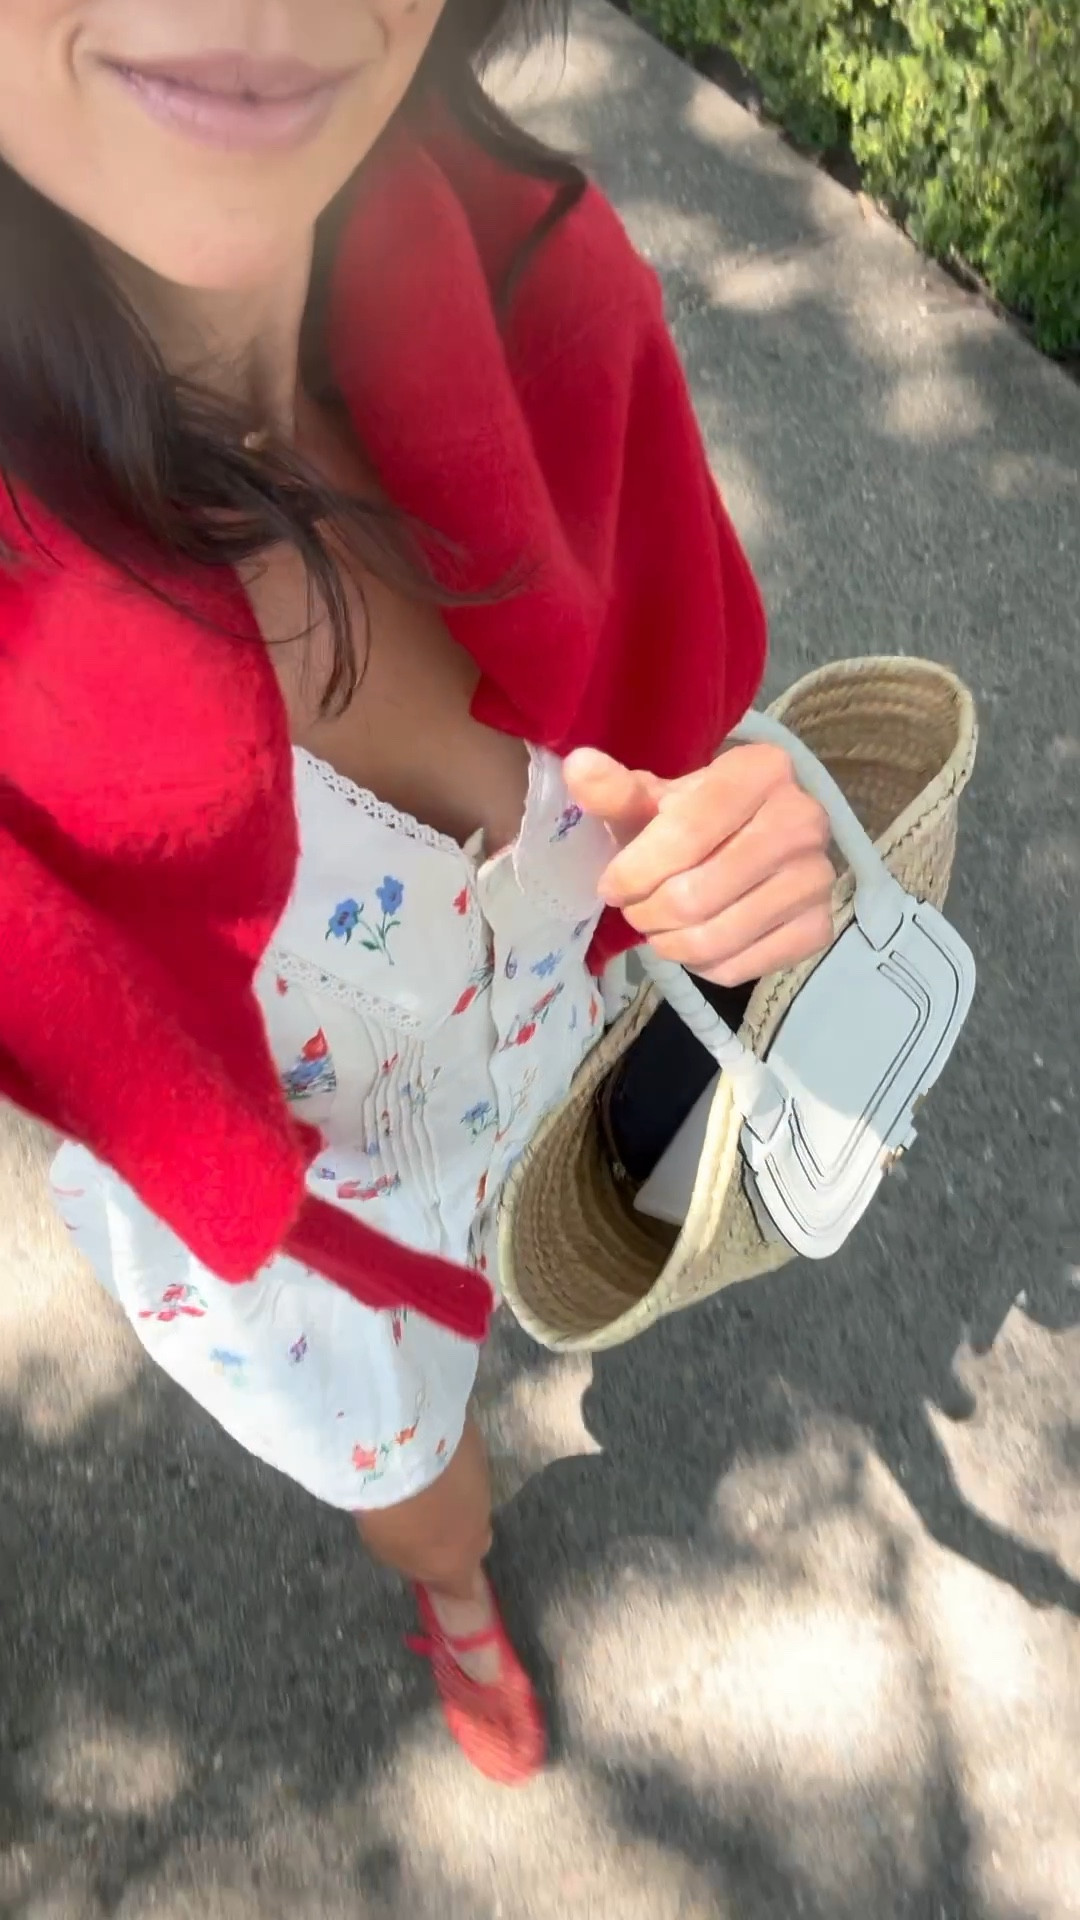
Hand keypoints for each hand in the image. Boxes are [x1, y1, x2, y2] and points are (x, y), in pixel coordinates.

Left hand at [564, 743, 834, 986]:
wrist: (749, 839)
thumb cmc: (693, 817)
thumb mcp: (652, 799)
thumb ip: (615, 790)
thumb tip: (578, 767)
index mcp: (762, 771)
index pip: (684, 835)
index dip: (634, 871)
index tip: (611, 886)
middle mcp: (804, 820)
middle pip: (695, 895)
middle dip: (647, 913)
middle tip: (636, 910)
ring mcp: (818, 877)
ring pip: (715, 938)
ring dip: (669, 944)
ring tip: (658, 929)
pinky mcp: (819, 927)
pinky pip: (741, 967)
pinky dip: (703, 965)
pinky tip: (695, 944)